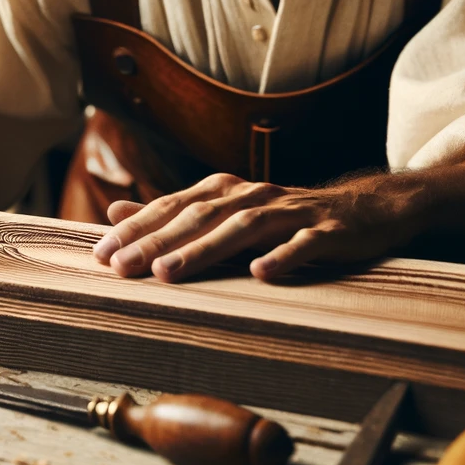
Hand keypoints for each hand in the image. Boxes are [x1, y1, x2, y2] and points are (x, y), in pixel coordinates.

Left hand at [92, 172, 422, 282]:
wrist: (363, 208)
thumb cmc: (284, 217)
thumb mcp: (225, 212)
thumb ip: (172, 214)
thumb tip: (116, 212)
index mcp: (226, 191)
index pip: (173, 208)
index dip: (137, 230)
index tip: (102, 255)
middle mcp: (253, 196)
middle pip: (200, 217)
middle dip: (158, 242)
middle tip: (123, 267)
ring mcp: (292, 212)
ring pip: (243, 228)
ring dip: (205, 249)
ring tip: (171, 272)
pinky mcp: (328, 231)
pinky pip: (304, 243)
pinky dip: (282, 256)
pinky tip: (261, 273)